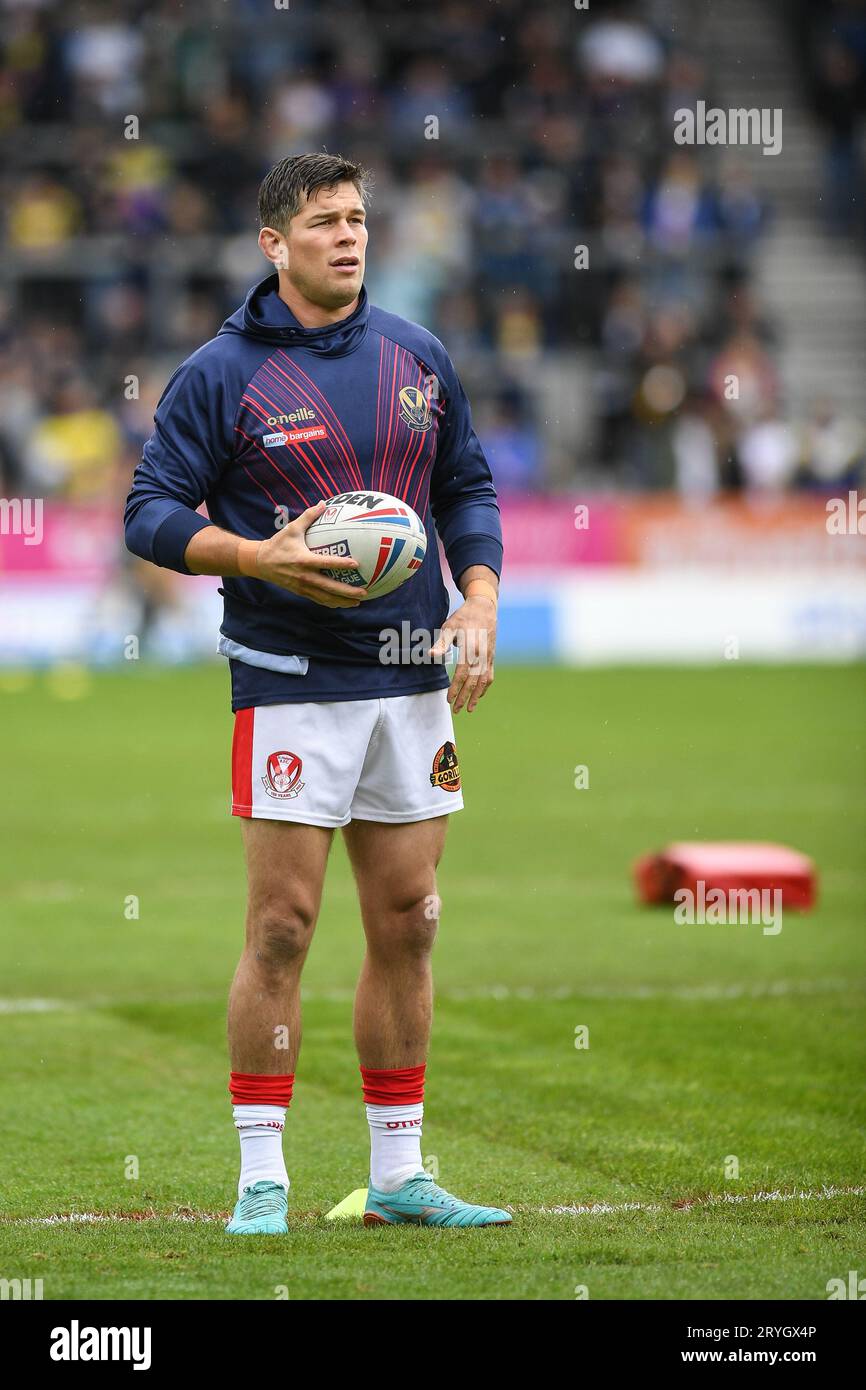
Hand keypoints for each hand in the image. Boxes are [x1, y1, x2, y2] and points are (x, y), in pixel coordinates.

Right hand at [252, 501, 367, 607]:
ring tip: (358, 602)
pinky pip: (318, 600)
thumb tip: (324, 503)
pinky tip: (343, 603)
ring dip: (342, 601)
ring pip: (325, 597)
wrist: (260, 562)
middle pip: (329, 587)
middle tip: (364, 592)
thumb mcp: (292, 528)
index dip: (341, 564)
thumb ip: (309, 516)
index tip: (356, 564)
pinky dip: (331, 603)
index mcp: (303, 560)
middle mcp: (304, 576)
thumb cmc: (278, 543)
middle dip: (347, 592)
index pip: (326, 562)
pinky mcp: (301, 592)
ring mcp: (302, 586)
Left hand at [429, 594, 496, 712]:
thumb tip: (430, 655)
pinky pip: (489, 676)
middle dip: (464, 697)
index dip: (455, 688)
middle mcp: (481, 655)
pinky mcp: (492, 657)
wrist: (484, 608)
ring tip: (469, 709)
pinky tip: (478, 696)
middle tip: (456, 710)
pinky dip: (484, 688)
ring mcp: (489, 657)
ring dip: (476, 697)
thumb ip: (441, 644)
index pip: (462, 674)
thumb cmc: (463, 617)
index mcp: (470, 648)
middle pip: (473, 681)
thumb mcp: (449, 627)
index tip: (449, 700)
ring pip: (483, 681)